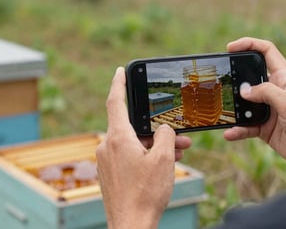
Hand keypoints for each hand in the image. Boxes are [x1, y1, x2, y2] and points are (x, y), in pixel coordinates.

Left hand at [96, 67, 190, 228]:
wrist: (131, 226)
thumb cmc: (146, 193)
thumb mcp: (163, 158)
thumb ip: (165, 135)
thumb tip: (163, 129)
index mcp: (117, 138)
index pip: (115, 101)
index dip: (118, 83)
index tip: (120, 71)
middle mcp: (108, 147)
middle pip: (134, 127)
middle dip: (157, 128)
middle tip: (177, 133)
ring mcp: (107, 161)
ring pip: (134, 142)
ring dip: (155, 144)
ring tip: (178, 151)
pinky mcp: (111, 173)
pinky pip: (129, 155)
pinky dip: (145, 155)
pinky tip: (163, 163)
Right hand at [224, 37, 285, 174]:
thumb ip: (266, 92)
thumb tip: (243, 90)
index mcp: (284, 78)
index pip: (266, 52)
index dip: (249, 45)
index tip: (230, 48)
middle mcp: (274, 91)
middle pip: (249, 77)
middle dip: (234, 79)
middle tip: (221, 82)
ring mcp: (268, 109)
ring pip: (244, 103)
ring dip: (233, 109)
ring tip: (225, 113)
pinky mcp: (264, 126)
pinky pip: (245, 125)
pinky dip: (237, 129)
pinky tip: (230, 133)